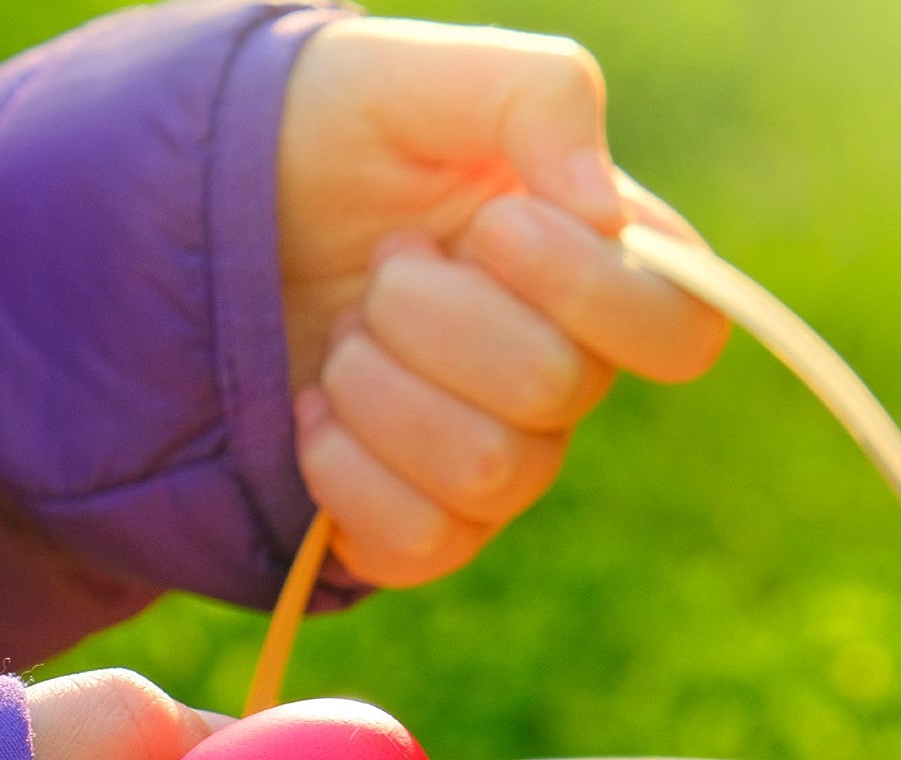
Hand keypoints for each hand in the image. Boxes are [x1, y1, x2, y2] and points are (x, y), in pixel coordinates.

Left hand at [277, 19, 731, 587]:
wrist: (217, 219)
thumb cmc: (335, 140)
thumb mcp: (426, 75)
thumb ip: (542, 98)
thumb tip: (602, 210)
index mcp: (600, 271)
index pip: (683, 332)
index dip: (586, 286)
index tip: (490, 225)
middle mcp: (564, 381)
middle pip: (552, 392)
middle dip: (432, 314)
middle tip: (383, 268)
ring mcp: (496, 464)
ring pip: (484, 471)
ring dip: (379, 385)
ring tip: (345, 334)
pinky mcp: (419, 527)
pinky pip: (418, 543)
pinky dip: (344, 469)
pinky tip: (315, 410)